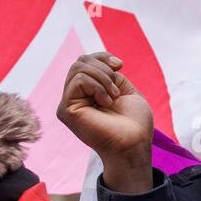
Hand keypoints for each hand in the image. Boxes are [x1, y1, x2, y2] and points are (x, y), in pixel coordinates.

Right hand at [56, 52, 153, 192]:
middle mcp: (75, 98)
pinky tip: (106, 103)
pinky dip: (98, 87)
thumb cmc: (134, 123)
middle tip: (117, 89)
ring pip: (78, 67)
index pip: (85, 61)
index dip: (102, 57)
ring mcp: (68, 104)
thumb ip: (108, 74)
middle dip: (104, 68)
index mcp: (88, 93)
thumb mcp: (124, 88)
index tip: (120, 65)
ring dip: (103, 78)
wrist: (135, 143)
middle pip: (80, 61)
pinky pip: (78, 80)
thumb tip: (98, 61)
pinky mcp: (66, 110)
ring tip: (113, 97)